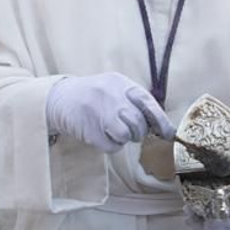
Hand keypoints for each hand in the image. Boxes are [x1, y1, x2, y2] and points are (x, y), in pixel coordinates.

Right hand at [45, 73, 172, 151]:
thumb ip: (136, 101)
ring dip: (124, 137)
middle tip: (128, 128)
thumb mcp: (114, 88)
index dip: (161, 120)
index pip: (147, 103)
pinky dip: (110, 144)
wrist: (60, 99)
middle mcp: (111, 96)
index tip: (169, 134)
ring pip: (126, 135)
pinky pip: (112, 146)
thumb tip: (161, 125)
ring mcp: (99, 113)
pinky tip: (101, 134)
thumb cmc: (94, 96)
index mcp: (120, 83)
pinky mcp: (89, 130)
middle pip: (138, 123)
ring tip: (112, 129)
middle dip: (138, 131)